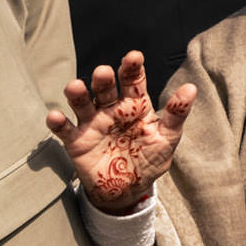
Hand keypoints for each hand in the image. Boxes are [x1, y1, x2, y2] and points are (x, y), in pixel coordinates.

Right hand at [48, 52, 194, 213]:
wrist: (128, 189)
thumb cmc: (150, 159)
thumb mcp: (167, 138)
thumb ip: (176, 114)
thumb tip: (191, 87)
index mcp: (135, 105)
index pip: (134, 82)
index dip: (133, 68)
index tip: (134, 56)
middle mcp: (111, 109)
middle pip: (105, 89)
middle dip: (103, 79)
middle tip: (103, 72)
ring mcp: (92, 123)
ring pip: (82, 104)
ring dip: (77, 94)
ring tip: (75, 86)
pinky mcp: (76, 141)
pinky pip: (64, 130)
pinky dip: (57, 123)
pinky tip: (54, 116)